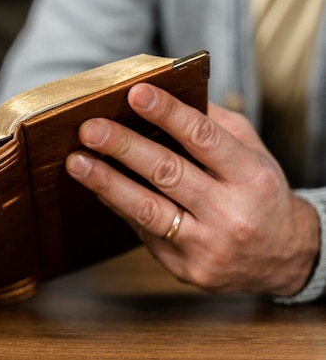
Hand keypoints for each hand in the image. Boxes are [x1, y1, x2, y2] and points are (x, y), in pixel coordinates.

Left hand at [65, 83, 318, 295]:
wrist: (286, 259)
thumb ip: (214, 126)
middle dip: (123, 148)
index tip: (135, 93)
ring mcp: (207, 246)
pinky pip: (143, 232)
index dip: (168, 113)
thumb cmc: (261, 195)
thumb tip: (167, 94)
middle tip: (90, 129)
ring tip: (77, 162)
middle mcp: (231, 214)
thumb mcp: (252, 155)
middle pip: (168, 173)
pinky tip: (99, 187)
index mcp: (252, 177)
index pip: (204, 138)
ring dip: (107, 183)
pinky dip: (119, 206)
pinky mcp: (187, 268)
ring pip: (148, 210)